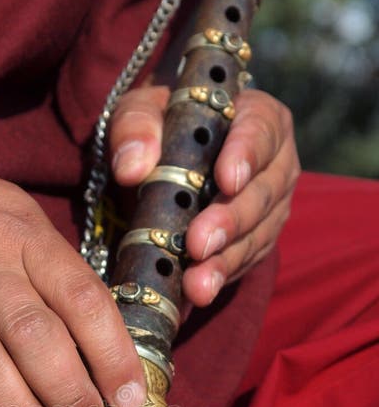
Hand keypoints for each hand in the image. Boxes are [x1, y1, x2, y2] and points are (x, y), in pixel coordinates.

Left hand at [110, 85, 299, 306]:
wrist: (161, 163)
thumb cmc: (158, 128)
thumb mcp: (140, 112)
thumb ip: (135, 127)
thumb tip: (131, 167)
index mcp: (257, 117)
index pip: (261, 130)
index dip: (247, 155)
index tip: (227, 180)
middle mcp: (275, 164)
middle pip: (261, 194)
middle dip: (229, 222)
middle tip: (199, 244)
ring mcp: (270, 208)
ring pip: (256, 236)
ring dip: (224, 262)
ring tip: (196, 285)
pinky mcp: (257, 242)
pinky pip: (244, 263)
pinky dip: (218, 278)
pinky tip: (195, 293)